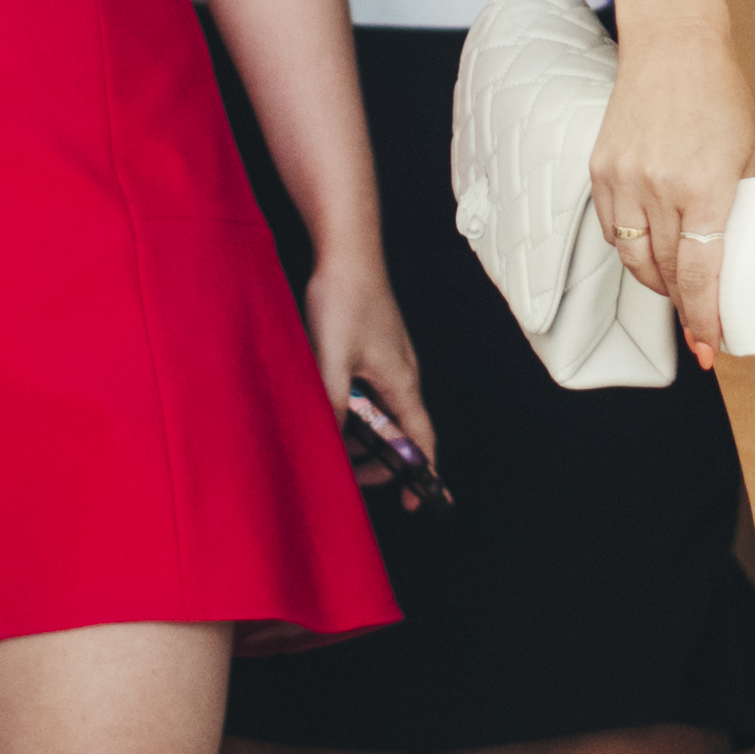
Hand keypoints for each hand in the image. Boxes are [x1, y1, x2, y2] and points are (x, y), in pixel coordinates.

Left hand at [300, 253, 433, 499]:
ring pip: (386, 412)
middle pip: (403, 431)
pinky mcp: (376, 348)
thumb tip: (332, 442)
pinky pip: (374, 393)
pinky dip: (359, 411)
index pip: (422, 440)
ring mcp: (391, 360)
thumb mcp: (332, 358)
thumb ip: (333, 403)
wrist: (348, 250)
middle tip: (351, 476)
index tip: (415, 502)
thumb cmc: (345, 297)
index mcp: (401, 382)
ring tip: (335, 445)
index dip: (422, 475)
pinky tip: (332, 407)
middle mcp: (403, 374)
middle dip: (383, 461)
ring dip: (367, 435)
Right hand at [587, 32, 754, 367]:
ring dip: (658, 282)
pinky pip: (614, 230)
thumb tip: (742, 259)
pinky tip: (651, 248)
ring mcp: (624, 179)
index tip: (710, 346)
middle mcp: (659, 188)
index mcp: (705, 187)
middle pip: (667, 273)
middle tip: (700, 327)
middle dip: (686, 307)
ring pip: (635, 258)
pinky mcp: (601, 169)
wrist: (673, 46)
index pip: (701, 274)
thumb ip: (744, 207)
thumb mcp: (750, 154)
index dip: (705, 317)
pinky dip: (633, 249)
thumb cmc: (721, 96)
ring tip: (678, 289)